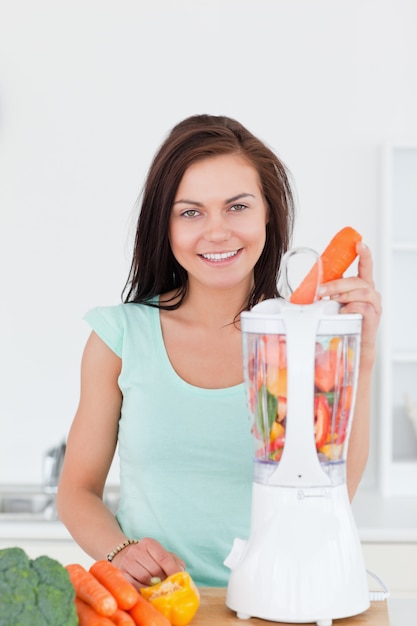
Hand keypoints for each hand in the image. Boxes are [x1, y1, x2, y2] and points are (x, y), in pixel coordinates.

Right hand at [113, 537, 185, 588]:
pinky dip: (143, 591)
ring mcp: (127, 561)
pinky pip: (134, 585)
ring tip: (158, 589)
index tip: (178, 580)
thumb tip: (181, 573)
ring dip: (153, 586)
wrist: (129, 559)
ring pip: (144, 578)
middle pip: (154, 569)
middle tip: (168, 587)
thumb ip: (175, 562)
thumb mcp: (163, 556)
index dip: (172, 570)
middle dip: (163, 580)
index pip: (163, 557)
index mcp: (149, 543)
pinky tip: (147, 591)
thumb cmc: (151, 560)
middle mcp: (136, 549)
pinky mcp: (121, 573)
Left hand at [319, 242, 381, 366]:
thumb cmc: (346, 319)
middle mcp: (371, 293)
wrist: (356, 343)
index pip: (366, 266)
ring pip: (361, 293)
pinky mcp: (373, 317)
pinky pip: (363, 308)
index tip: (359, 244)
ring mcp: (374, 305)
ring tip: (331, 301)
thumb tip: (306, 286)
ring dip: (343, 295)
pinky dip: (350, 308)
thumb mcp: (336, 301)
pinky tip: (342, 312)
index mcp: (362, 285)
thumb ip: (329, 290)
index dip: (364, 254)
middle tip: (320, 291)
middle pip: (357, 281)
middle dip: (337, 284)